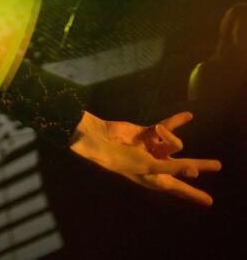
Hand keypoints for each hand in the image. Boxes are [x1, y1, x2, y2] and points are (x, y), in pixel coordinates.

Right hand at [69, 110, 220, 205]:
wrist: (100, 140)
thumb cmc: (123, 160)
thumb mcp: (149, 167)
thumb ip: (173, 169)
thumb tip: (195, 172)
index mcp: (155, 179)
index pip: (178, 188)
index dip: (193, 194)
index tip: (209, 201)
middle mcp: (155, 165)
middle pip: (182, 166)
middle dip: (199, 165)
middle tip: (217, 165)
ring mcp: (151, 149)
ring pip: (172, 144)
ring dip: (168, 137)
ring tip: (157, 132)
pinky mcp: (147, 134)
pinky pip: (164, 127)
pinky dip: (175, 122)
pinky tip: (188, 116)